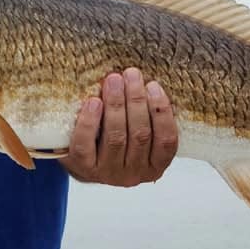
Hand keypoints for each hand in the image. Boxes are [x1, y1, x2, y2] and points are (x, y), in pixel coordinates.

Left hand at [61, 67, 178, 186]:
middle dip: (136, 100)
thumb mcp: (137, 131)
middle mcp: (134, 173)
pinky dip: (90, 122)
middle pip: (140, 135)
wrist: (83, 161)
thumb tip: (144, 79)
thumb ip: (145, 113)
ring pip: (115, 137)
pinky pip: (85, 145)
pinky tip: (93, 102)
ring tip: (113, 80)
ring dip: (116, 105)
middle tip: (131, 74)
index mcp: (155, 165)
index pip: (166, 141)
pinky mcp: (84, 168)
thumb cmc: (116, 136)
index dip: (162, 112)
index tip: (154, 85)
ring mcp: (108, 173)